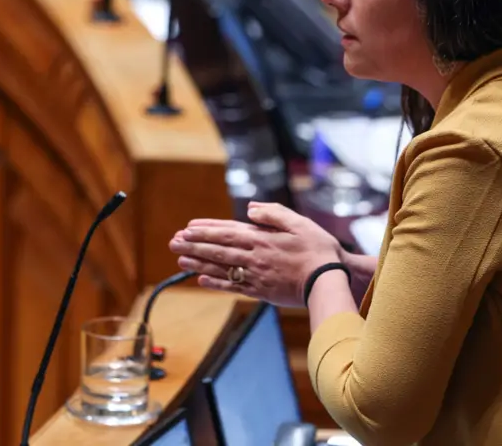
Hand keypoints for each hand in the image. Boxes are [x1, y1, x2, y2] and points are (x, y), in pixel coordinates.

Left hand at [168, 202, 343, 306]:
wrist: (327, 280)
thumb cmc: (317, 249)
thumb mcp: (299, 222)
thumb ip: (273, 214)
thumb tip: (250, 209)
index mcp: (262, 239)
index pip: (227, 233)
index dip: (206, 231)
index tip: (187, 228)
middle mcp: (254, 257)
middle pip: (218, 250)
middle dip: (194, 245)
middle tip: (173, 242)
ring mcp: (256, 276)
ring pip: (221, 268)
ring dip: (198, 263)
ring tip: (180, 259)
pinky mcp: (261, 291)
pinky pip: (233, 287)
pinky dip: (216, 283)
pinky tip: (201, 280)